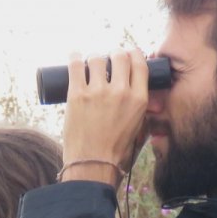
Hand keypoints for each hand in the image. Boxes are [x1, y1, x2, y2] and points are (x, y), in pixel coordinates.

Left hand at [61, 48, 150, 184]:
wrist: (93, 164)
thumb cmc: (116, 150)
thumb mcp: (139, 127)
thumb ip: (141, 108)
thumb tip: (140, 93)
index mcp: (139, 99)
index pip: (140, 63)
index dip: (133, 53)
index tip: (127, 54)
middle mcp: (121, 92)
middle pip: (120, 56)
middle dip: (114, 54)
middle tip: (108, 60)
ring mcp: (97, 92)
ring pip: (97, 59)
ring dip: (94, 59)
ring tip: (90, 66)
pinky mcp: (77, 95)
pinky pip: (75, 65)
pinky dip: (74, 57)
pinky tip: (74, 56)